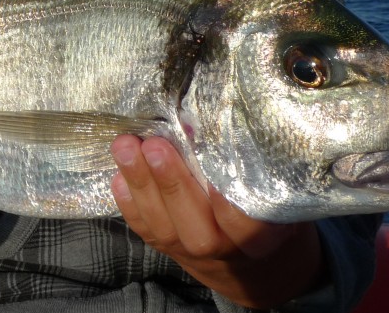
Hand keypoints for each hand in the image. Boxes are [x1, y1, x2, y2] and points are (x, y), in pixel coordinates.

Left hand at [110, 135, 325, 307]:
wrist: (247, 263)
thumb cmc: (261, 210)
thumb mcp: (270, 191)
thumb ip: (251, 169)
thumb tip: (210, 124)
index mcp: (257, 238)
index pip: (241, 220)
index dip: (221, 195)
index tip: (206, 160)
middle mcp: (222, 249)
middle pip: (194, 224)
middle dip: (171, 182)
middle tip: (155, 145)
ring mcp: (188, 251)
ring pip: (161, 224)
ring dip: (140, 182)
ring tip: (125, 146)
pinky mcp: (165, 247)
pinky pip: (144, 227)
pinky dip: (128, 201)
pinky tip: (119, 173)